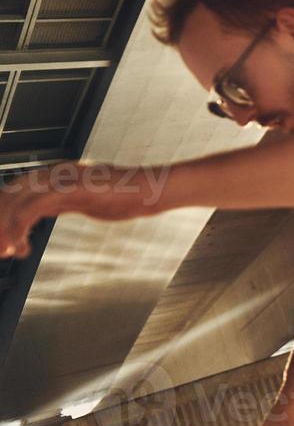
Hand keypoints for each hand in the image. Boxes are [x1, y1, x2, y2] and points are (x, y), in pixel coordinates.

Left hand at [0, 162, 155, 256]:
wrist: (148, 191)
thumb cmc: (123, 196)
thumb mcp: (83, 200)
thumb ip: (61, 202)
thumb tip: (45, 210)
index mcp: (54, 175)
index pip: (16, 193)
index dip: (5, 216)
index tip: (7, 243)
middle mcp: (52, 173)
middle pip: (9, 196)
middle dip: (1, 224)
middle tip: (1, 251)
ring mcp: (59, 178)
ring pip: (15, 202)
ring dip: (6, 229)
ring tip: (5, 252)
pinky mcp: (68, 188)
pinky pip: (32, 209)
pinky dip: (20, 228)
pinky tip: (20, 246)